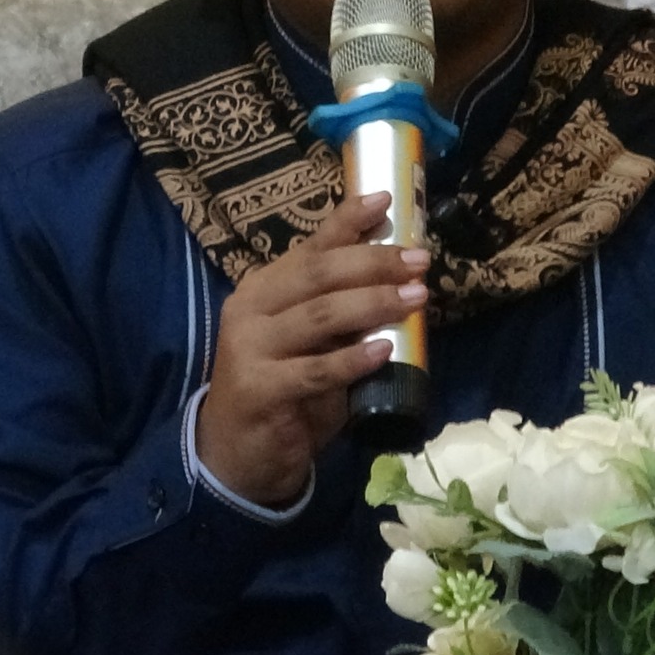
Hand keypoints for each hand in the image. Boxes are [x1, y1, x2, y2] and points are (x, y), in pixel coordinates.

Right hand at [194, 192, 428, 506]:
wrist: (235, 454)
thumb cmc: (284, 390)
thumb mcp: (311, 342)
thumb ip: (340, 309)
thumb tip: (399, 275)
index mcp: (264, 288)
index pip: (310, 247)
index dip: (347, 221)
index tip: (386, 200)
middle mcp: (251, 309)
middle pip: (318, 274)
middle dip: (373, 263)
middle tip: (418, 261)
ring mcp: (250, 348)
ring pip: (319, 316)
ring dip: (372, 303)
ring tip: (415, 297)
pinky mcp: (260, 389)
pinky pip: (314, 371)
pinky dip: (352, 359)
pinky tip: (384, 351)